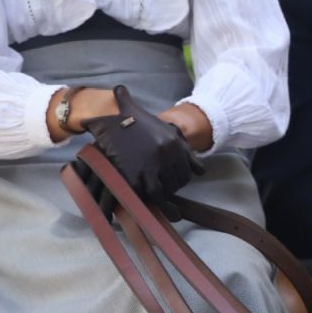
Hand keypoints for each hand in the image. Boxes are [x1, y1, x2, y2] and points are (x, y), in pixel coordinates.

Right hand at [79, 85, 204, 201]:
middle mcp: (166, 154)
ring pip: (161, 192)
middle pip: (174, 185)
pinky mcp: (132, 173)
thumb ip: (182, 148)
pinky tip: (135, 191)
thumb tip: (200, 171)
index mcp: (174, 144)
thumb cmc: (137, 122)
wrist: (112, 116)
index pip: (186, 175)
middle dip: (167, 189)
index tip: (168, 182)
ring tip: (146, 191)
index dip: (177, 182)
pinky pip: (143, 194)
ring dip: (154, 195)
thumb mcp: (165, 129)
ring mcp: (150, 164)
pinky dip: (140, 196)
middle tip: (156, 188)